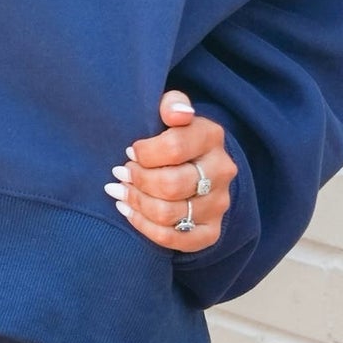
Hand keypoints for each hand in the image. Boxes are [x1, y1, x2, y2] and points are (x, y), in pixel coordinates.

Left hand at [104, 89, 236, 251]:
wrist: (196, 164)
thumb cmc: (173, 133)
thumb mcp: (171, 110)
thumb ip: (172, 103)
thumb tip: (177, 114)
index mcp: (212, 137)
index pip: (175, 147)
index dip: (144, 152)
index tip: (130, 151)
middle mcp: (222, 171)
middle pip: (171, 185)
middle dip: (137, 180)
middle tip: (121, 172)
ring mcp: (218, 204)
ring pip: (168, 214)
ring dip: (136, 202)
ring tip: (120, 190)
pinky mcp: (210, 231)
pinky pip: (172, 239)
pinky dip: (144, 227)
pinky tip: (129, 211)